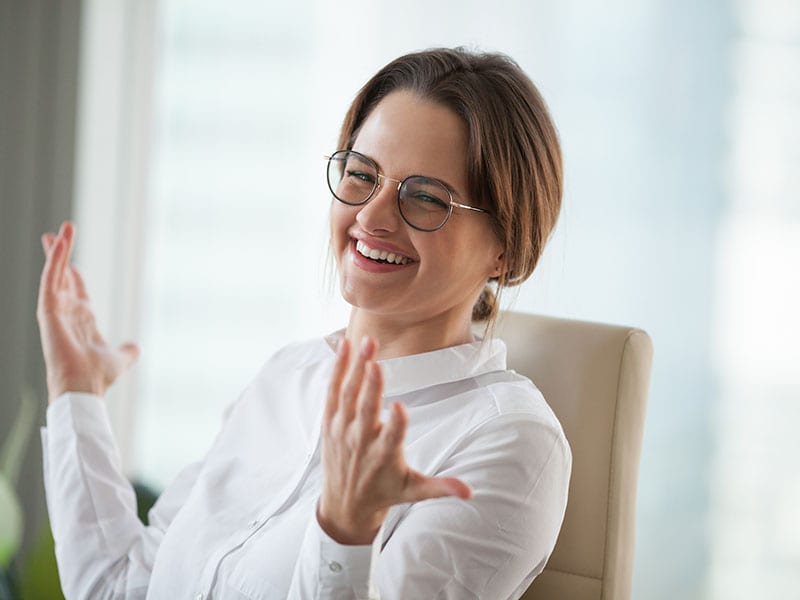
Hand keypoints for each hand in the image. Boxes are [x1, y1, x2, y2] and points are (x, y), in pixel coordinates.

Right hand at [36, 222, 139, 403]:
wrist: (85, 388)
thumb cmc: (98, 377)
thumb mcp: (119, 359)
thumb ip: (127, 351)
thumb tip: (136, 347)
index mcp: (82, 321)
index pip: (76, 291)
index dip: (73, 274)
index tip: (72, 260)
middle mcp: (67, 313)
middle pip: (61, 277)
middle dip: (59, 255)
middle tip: (55, 233)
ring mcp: (56, 311)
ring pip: (54, 274)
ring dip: (58, 251)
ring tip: (59, 230)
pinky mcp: (48, 311)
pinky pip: (50, 280)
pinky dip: (54, 261)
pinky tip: (59, 243)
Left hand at [317, 336, 471, 544]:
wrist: (344, 506)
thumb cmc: (384, 493)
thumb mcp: (414, 491)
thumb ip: (441, 487)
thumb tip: (470, 492)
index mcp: (384, 457)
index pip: (392, 439)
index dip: (397, 424)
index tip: (401, 407)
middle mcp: (361, 441)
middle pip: (366, 410)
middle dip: (372, 385)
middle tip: (377, 359)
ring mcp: (342, 430)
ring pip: (349, 395)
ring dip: (357, 367)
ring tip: (368, 342)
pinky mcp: (330, 422)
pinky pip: (333, 392)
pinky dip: (338, 369)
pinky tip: (346, 346)